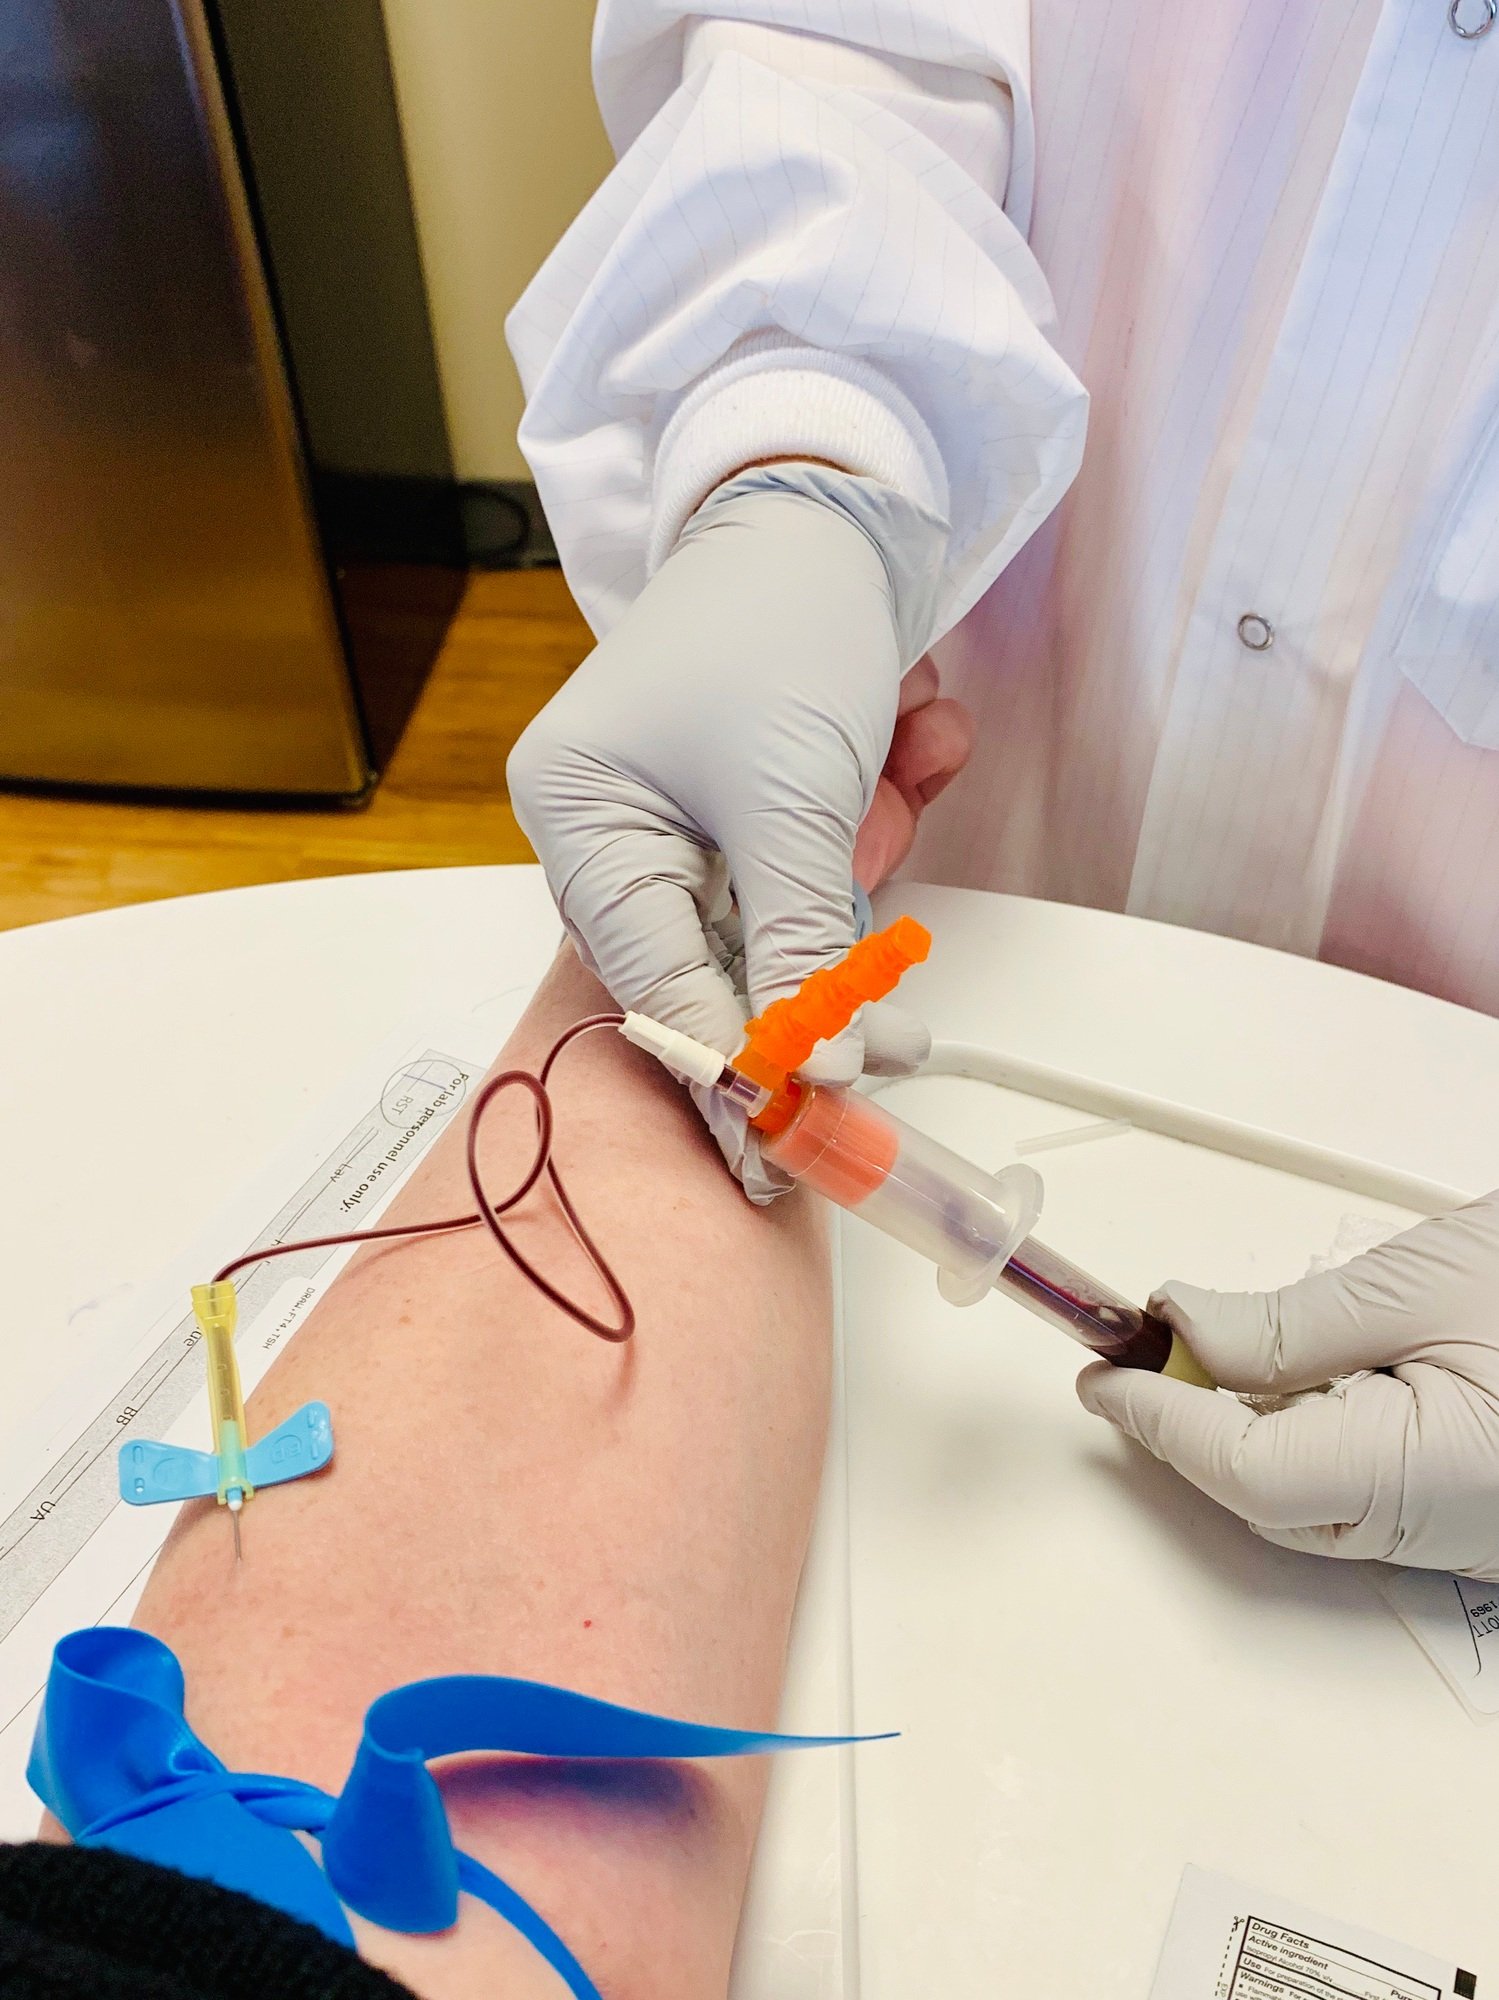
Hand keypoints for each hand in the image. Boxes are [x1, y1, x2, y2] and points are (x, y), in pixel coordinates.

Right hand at [508, 462, 950, 1083]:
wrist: (842, 495)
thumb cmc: (781, 610)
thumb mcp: (793, 797)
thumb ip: (799, 942)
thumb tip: (810, 1063)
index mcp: (580, 813)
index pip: (652, 977)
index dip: (732, 1054)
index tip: (798, 1127)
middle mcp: (616, 819)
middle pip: (722, 955)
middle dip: (827, 945)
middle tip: (899, 1016)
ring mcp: (686, 806)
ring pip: (785, 908)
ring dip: (866, 849)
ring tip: (902, 757)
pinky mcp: (753, 789)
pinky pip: (818, 854)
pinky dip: (875, 809)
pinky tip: (909, 730)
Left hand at [1076, 1192, 1498, 1579]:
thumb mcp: (1419, 1287)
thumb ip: (1288, 1324)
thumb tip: (1180, 1325)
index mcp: (1426, 1482)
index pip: (1243, 1471)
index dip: (1161, 1419)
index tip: (1102, 1371)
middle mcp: (1440, 1534)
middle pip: (1267, 1495)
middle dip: (1188, 1425)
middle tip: (1136, 1353)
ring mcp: (1458, 1534)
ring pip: (1306, 1497)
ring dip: (1238, 1430)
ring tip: (1195, 1355)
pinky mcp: (1468, 1514)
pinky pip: (1356, 1489)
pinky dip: (1300, 1435)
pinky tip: (1277, 1382)